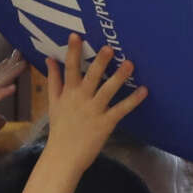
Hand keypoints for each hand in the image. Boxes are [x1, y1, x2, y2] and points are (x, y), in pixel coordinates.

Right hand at [39, 35, 147, 167]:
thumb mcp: (53, 102)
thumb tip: (49, 59)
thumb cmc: (60, 128)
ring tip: (129, 64)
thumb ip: (53, 79)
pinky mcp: (106, 123)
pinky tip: (143, 90)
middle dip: (99, 62)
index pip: (69, 68)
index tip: (76, 36)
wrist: (63, 155)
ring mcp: (94, 111)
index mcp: (68, 93)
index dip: (73, 51)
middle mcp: (81, 99)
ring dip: (119, 77)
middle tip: (109, 48)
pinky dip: (133, 100)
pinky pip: (121, 109)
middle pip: (91, 76)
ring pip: (107, 90)